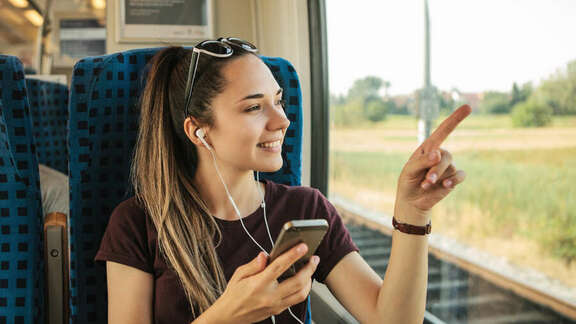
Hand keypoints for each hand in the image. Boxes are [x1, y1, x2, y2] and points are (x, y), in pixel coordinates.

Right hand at [213, 243, 319, 323]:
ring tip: (310, 269)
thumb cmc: (234, 294)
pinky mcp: (278, 310)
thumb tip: (265, 255)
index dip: (293, 255)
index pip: (279, 266)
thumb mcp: (239, 275)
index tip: (303, 246)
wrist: (229, 317)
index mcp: (258, 284)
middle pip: (297, 282)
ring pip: (301, 293)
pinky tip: (303, 280)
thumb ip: (253, 265)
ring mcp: (276, 305)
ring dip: (310, 280)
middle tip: (314, 258)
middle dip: (309, 268)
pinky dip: (303, 289)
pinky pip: (296, 299)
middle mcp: (269, 296)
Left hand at [394, 105, 471, 223]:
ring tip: (425, 185)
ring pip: (450, 167)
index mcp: (428, 147)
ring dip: (437, 177)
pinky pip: (460, 176)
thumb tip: (438, 153)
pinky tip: (444, 186)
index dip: (455, 119)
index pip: (443, 130)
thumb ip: (422, 161)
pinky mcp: (453, 179)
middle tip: (426, 180)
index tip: (468, 107)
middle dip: (436, 168)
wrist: (412, 201)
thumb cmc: (408, 181)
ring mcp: (448, 167)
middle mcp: (440, 155)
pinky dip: (453, 181)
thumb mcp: (409, 170)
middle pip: (446, 155)